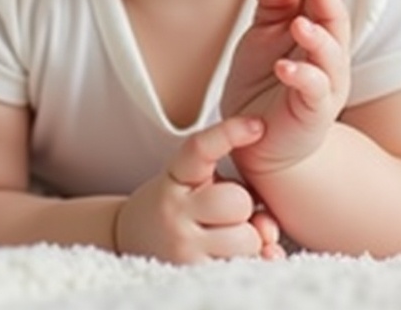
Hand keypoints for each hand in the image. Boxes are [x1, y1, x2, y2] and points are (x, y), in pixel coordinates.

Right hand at [114, 116, 284, 262]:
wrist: (131, 238)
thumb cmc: (180, 204)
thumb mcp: (196, 182)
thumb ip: (236, 190)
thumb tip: (269, 230)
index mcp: (175, 176)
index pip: (200, 149)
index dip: (230, 133)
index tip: (258, 125)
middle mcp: (174, 210)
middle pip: (237, 202)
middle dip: (243, 207)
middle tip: (224, 213)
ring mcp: (182, 247)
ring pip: (246, 239)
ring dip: (246, 237)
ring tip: (223, 235)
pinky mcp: (193, 274)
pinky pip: (243, 266)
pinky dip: (247, 260)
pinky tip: (230, 254)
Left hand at [221, 0, 351, 178]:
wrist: (253, 138)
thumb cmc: (260, 83)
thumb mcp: (260, 37)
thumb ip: (271, 5)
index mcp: (316, 34)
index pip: (323, 2)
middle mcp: (328, 58)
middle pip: (335, 21)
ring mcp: (326, 86)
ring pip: (332, 56)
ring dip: (317, 38)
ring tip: (298, 24)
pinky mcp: (315, 114)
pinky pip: (315, 92)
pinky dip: (302, 77)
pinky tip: (283, 67)